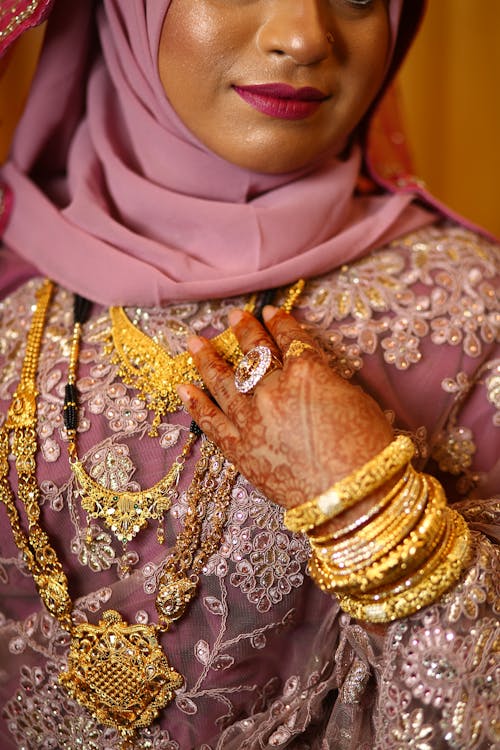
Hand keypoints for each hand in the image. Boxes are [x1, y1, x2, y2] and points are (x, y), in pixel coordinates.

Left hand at [177, 306, 392, 511]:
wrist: (353, 497)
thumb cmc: (367, 449)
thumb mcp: (356, 401)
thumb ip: (326, 383)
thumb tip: (311, 378)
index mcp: (307, 373)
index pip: (289, 339)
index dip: (280, 322)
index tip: (270, 311)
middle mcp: (273, 391)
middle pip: (255, 355)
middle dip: (244, 332)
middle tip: (233, 318)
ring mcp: (252, 420)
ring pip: (224, 382)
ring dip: (208, 359)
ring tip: (196, 343)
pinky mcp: (240, 450)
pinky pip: (211, 422)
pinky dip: (195, 404)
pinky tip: (183, 388)